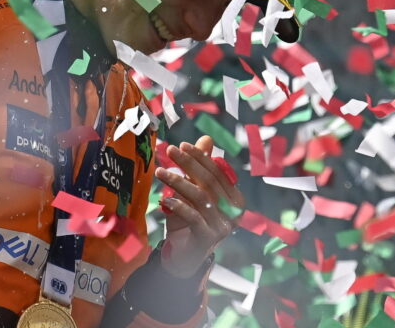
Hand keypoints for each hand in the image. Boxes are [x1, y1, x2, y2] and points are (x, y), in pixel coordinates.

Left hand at [154, 135, 244, 277]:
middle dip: (188, 163)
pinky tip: (165, 199)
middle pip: (209, 181)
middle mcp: (233, 212)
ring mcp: (222, 226)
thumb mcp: (194, 191)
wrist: (185, 256)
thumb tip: (206, 138)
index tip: (182, 145)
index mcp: (234, 198)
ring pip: (200, 197)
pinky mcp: (208, 238)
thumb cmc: (190, 220)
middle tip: (170, 150)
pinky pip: (193, 216)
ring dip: (178, 181)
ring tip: (160, 172)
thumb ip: (200, 168)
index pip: (217, 171)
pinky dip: (179, 206)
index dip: (200, 157)